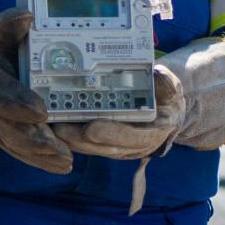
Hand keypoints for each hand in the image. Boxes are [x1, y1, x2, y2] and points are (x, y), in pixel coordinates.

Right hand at [0, 9, 73, 173]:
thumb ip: (9, 21)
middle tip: (59, 148)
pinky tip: (60, 164)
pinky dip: (39, 160)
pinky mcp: (6, 133)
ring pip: (15, 144)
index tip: (41, 110)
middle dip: (34, 140)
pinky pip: (20, 150)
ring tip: (66, 161)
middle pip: (7, 127)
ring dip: (40, 156)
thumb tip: (26, 16)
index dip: (16, 103)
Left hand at [54, 62, 184, 160]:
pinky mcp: (107, 143)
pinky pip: (88, 143)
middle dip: (81, 140)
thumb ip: (166, 84)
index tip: (91, 128)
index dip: (111, 134)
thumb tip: (158, 75)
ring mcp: (120, 146)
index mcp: (153, 132)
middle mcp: (135, 144)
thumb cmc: (167, 97)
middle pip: (106, 147)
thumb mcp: (172, 88)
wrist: (164, 110)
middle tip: (61, 130)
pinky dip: (71, 137)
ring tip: (52, 128)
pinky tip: (55, 126)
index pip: (132, 137)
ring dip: (72, 141)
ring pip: (94, 148)